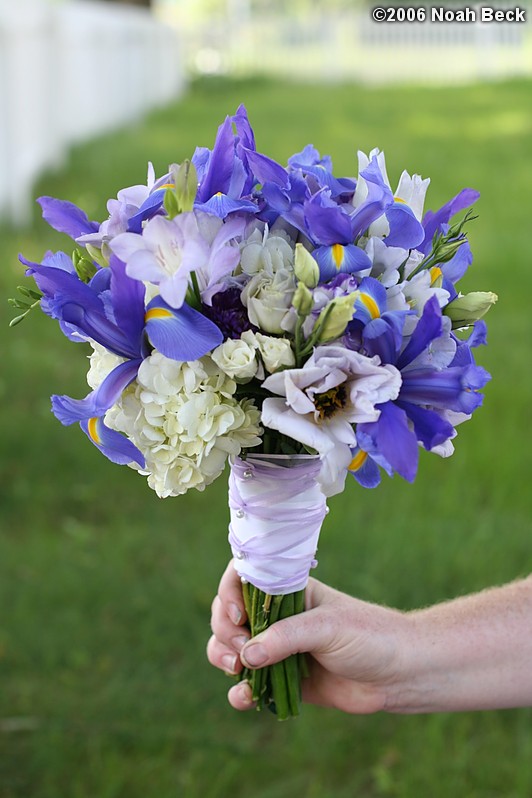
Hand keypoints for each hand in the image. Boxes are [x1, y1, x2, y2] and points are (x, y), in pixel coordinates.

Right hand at [207, 561, 408, 712]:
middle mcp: (278, 616)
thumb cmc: (368, 636)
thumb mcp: (327, 628)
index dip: (229, 593)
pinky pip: (249, 683)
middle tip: (242, 651)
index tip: (237, 615)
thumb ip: (286, 638)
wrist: (399, 674)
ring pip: (231, 647)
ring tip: (238, 671)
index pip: (242, 579)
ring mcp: (278, 648)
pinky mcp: (283, 680)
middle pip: (229, 615)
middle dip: (225, 631)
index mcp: (287, 590)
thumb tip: (246, 656)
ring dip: (223, 657)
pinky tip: (245, 697)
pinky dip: (240, 691)